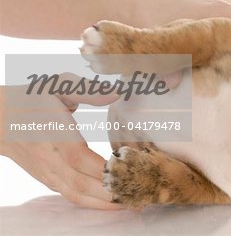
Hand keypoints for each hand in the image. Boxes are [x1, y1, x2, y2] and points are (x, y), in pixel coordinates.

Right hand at [0, 74, 119, 209]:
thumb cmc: (31, 98)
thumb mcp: (58, 85)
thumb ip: (88, 90)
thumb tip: (117, 93)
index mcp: (56, 135)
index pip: (82, 159)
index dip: (105, 170)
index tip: (131, 172)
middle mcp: (51, 158)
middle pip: (83, 184)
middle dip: (112, 194)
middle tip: (140, 196)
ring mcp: (47, 171)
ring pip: (77, 194)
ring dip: (104, 203)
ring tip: (130, 204)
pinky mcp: (46, 178)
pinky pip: (69, 195)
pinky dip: (90, 202)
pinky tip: (108, 203)